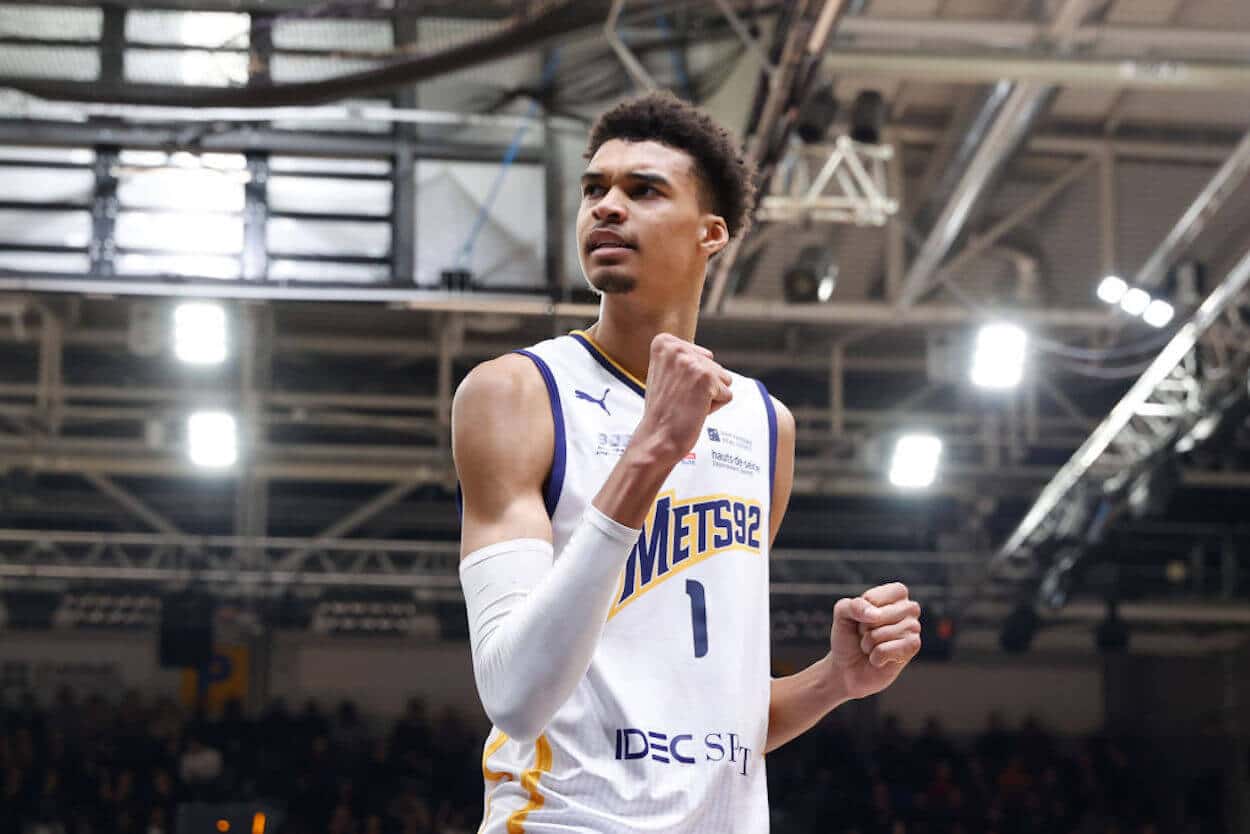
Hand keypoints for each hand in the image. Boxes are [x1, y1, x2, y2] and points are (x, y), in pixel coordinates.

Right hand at [635, 333, 732, 465]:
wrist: (656, 437)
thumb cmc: (662, 411)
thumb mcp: (664, 373)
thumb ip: (683, 359)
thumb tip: (708, 355)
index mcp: (663, 343)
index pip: (702, 355)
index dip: (692, 377)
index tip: (673, 389)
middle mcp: (676, 348)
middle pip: (714, 366)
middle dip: (702, 386)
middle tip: (680, 399)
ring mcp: (691, 363)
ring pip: (723, 378)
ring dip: (710, 395)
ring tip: (687, 404)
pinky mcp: (706, 378)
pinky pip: (727, 394)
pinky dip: (715, 407)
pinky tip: (694, 411)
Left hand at [828, 583, 920, 699]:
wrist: (848, 667)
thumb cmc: (849, 636)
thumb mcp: (842, 614)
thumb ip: (854, 605)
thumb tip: (875, 615)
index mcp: (895, 593)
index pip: (874, 597)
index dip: (861, 610)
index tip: (861, 616)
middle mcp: (909, 608)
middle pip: (879, 616)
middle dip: (865, 628)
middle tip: (866, 633)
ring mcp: (913, 628)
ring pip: (882, 634)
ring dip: (868, 643)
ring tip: (872, 646)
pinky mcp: (913, 647)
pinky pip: (885, 650)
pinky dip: (875, 657)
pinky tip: (879, 658)